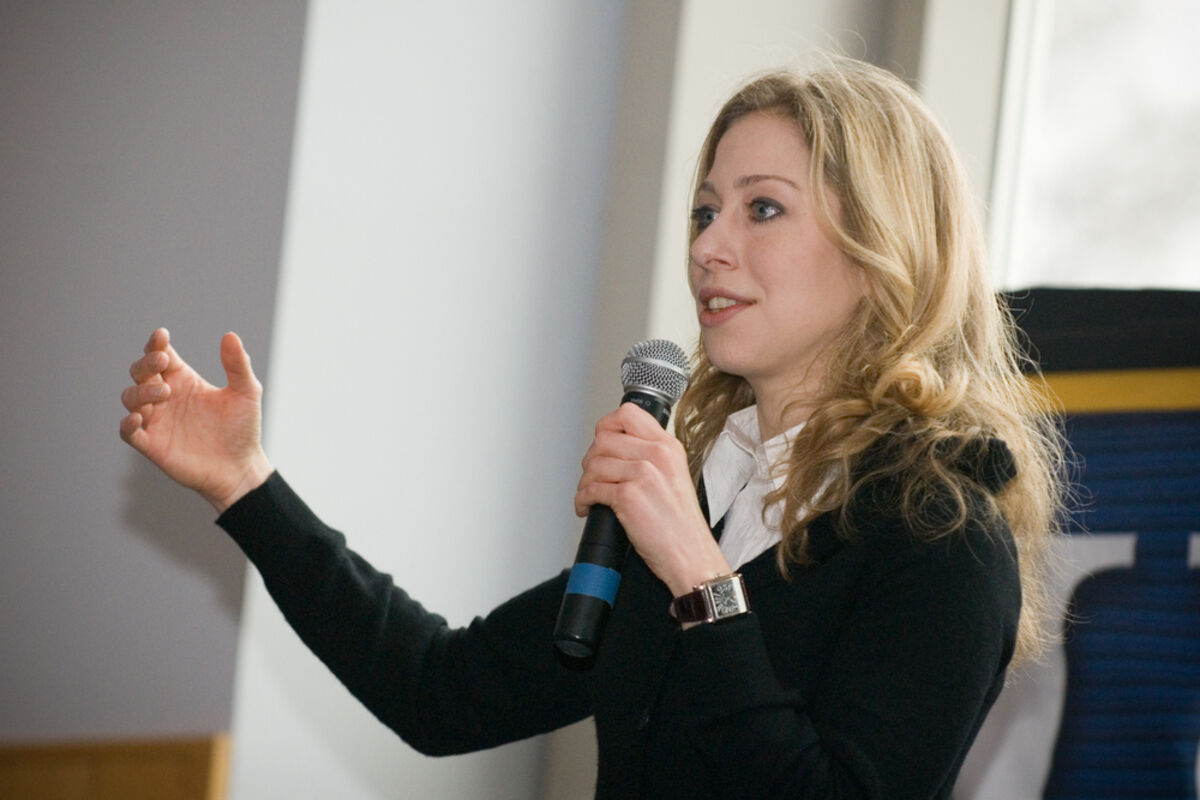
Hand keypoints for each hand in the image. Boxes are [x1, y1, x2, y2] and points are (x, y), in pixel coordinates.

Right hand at [119, 328, 272, 511]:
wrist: (240, 468)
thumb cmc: (242, 429)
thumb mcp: (246, 393)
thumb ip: (238, 365)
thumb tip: (230, 335)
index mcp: (184, 380)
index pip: (161, 354)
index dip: (156, 344)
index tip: (162, 336)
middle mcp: (166, 397)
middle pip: (140, 372)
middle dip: (146, 363)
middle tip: (162, 362)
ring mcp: (157, 420)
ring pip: (130, 398)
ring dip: (141, 391)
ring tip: (164, 392)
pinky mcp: (152, 445)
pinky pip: (128, 432)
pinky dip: (127, 424)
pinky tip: (138, 418)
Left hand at [574, 403, 730, 596]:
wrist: (690, 553)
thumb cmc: (680, 523)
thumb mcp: (674, 475)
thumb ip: (650, 456)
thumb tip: (616, 449)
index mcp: (668, 447)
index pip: (628, 413)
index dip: (607, 425)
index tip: (601, 441)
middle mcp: (657, 455)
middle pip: (604, 438)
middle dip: (591, 458)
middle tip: (594, 475)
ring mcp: (642, 473)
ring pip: (594, 463)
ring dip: (585, 482)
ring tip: (590, 494)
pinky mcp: (628, 496)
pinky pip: (591, 489)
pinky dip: (582, 499)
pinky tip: (587, 507)